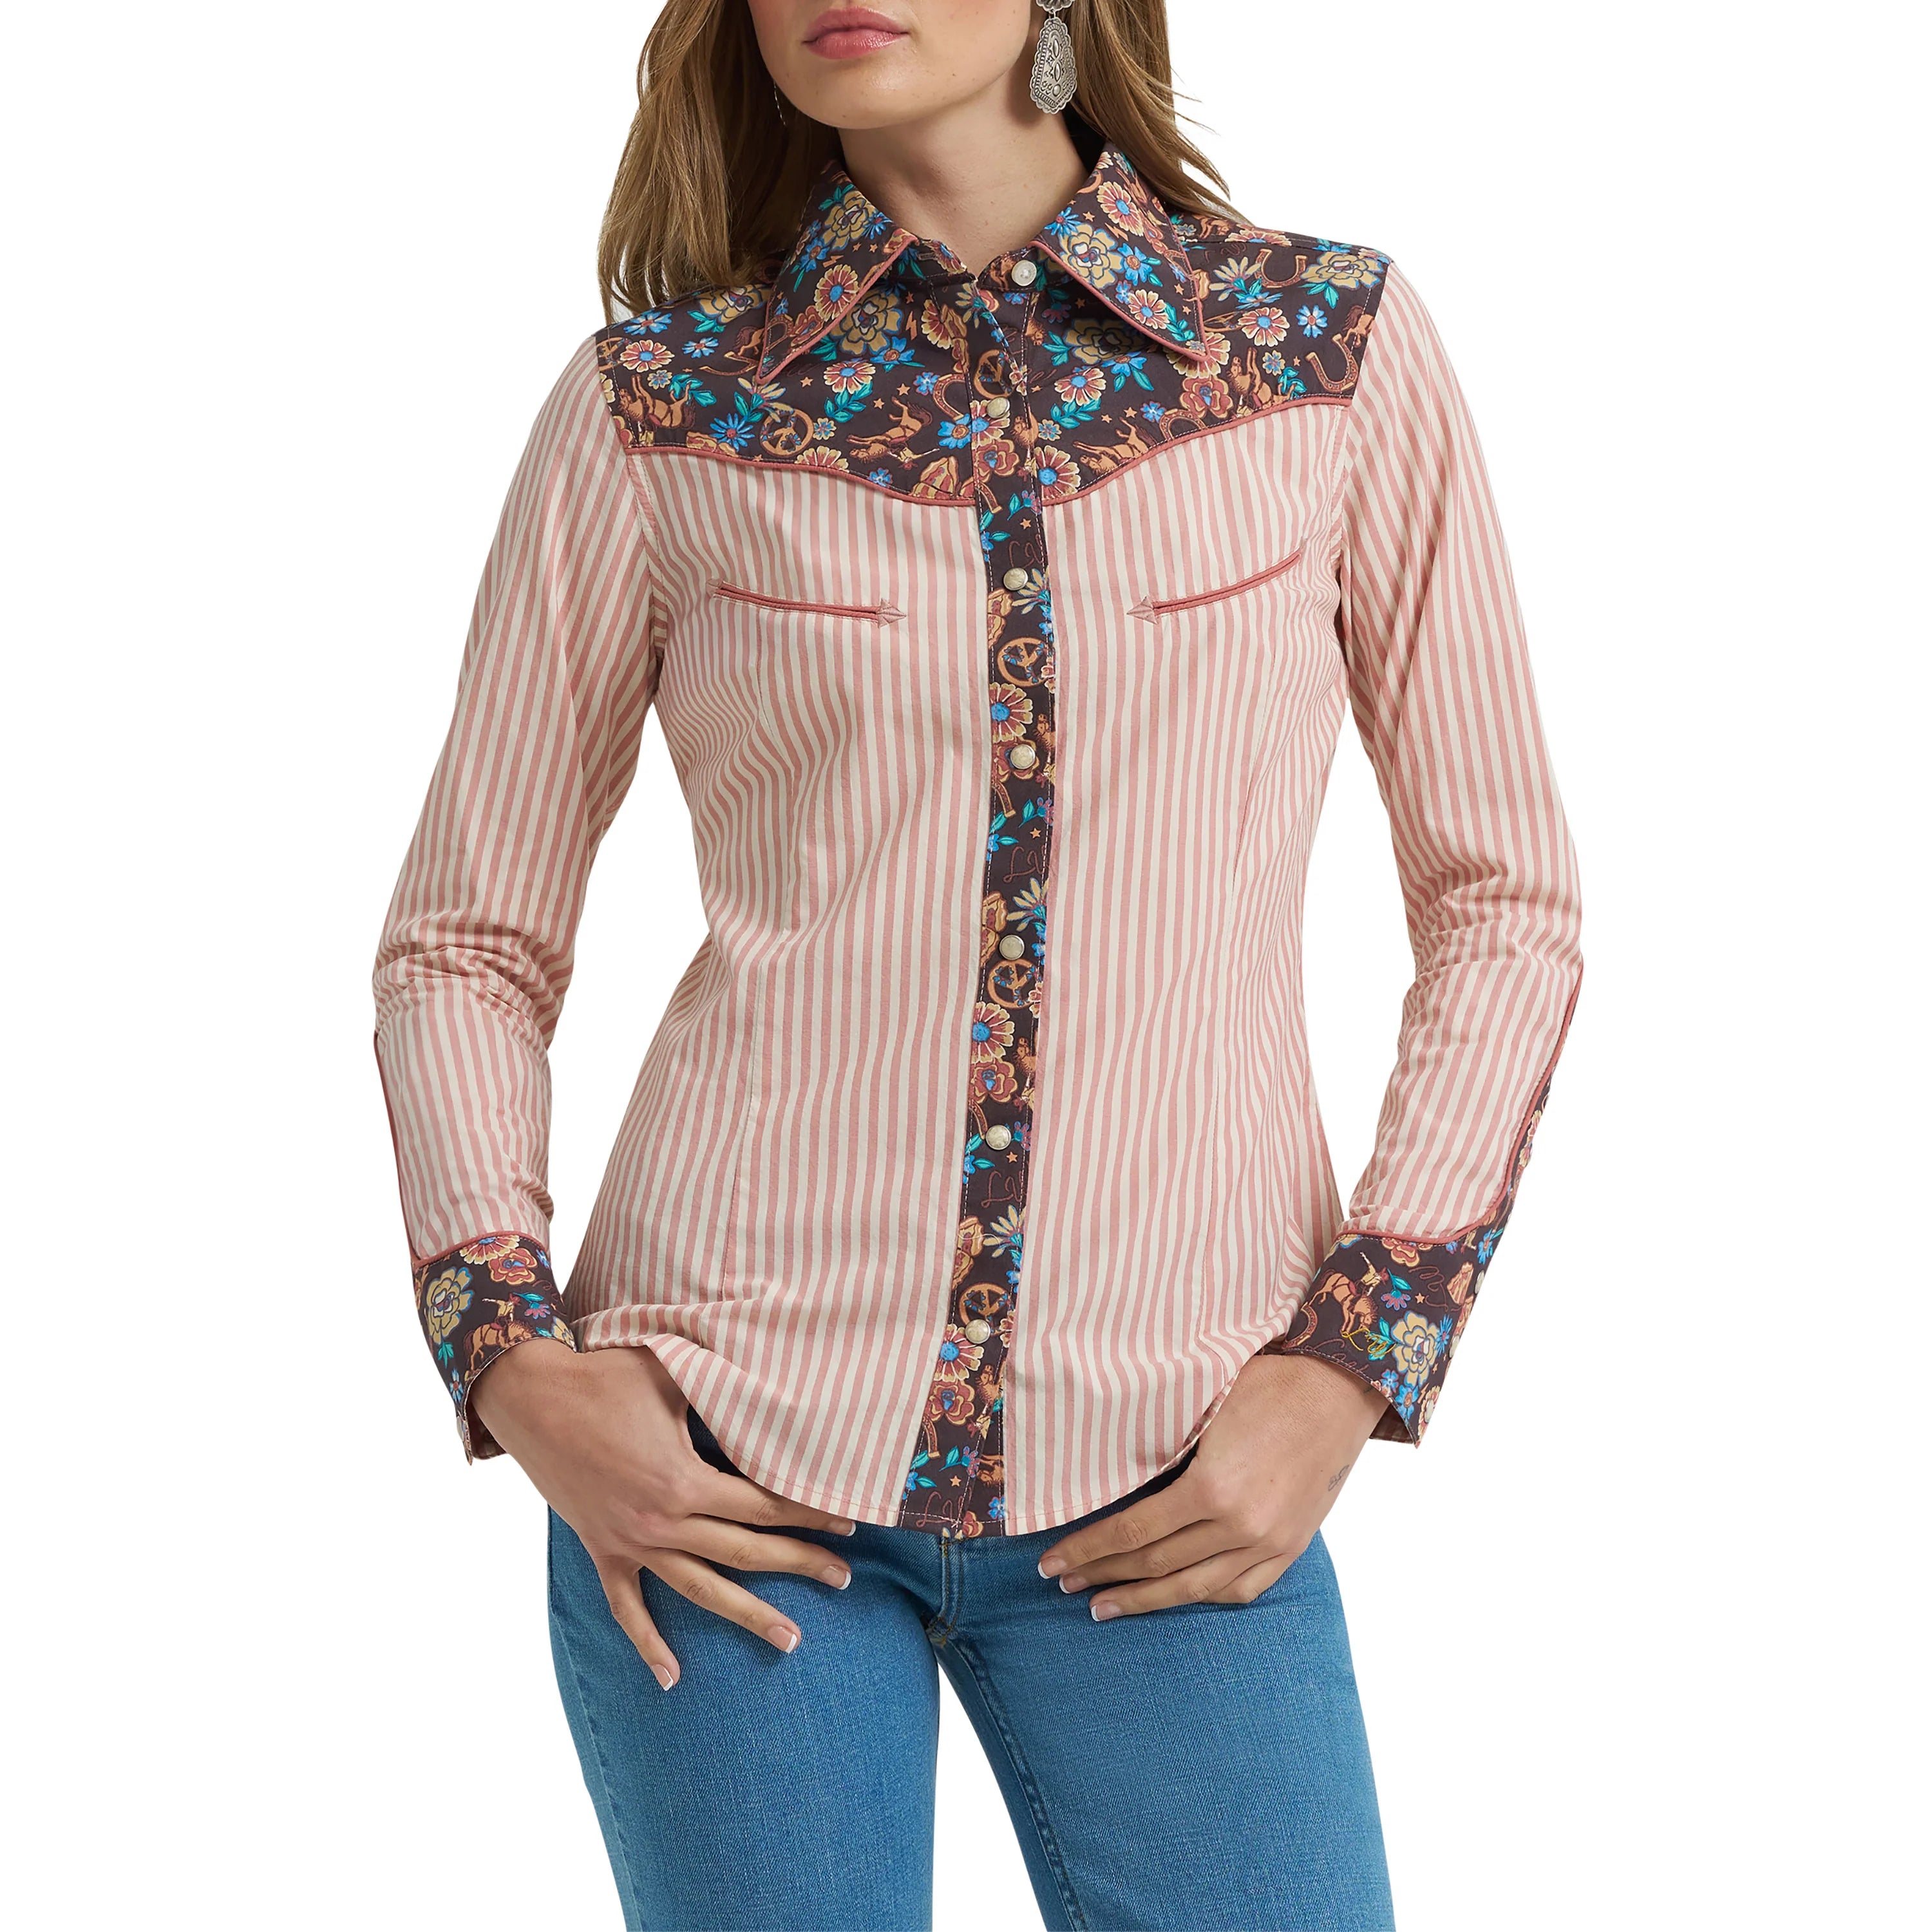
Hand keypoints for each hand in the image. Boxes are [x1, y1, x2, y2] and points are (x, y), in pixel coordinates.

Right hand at [470, 1338, 858, 1685]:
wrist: (533, 1398)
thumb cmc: (606, 1376)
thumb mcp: (671, 1371)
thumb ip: (719, 1386)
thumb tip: (770, 1380)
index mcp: (684, 1481)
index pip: (763, 1505)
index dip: (809, 1512)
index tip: (849, 1521)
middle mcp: (662, 1522)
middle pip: (745, 1552)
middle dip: (800, 1564)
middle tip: (845, 1579)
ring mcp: (630, 1543)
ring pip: (700, 1589)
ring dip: (747, 1616)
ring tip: (792, 1640)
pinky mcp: (601, 1550)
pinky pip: (627, 1608)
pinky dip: (648, 1644)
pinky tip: (672, 1678)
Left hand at [1035, 1353, 1388, 1617]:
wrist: (1339, 1389)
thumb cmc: (1266, 1383)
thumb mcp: (1203, 1407)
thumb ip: (1163, 1450)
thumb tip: (1106, 1473)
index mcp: (1211, 1488)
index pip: (1131, 1531)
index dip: (1087, 1550)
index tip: (1050, 1563)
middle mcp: (1240, 1525)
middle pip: (1156, 1563)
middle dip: (1103, 1575)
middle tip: (1064, 1584)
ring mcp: (1270, 1542)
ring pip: (1194, 1587)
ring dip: (1144, 1599)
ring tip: (1103, 1607)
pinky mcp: (1291, 1547)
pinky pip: (1240, 1589)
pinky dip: (1201, 1597)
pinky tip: (1173, 1597)